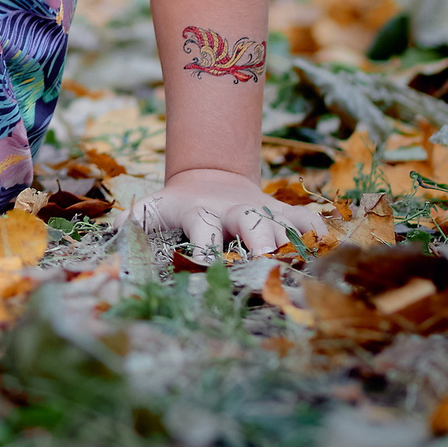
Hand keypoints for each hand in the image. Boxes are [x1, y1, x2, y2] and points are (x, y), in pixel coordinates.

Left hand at [125, 166, 326, 257]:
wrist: (210, 178)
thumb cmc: (177, 206)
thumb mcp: (150, 209)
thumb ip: (131, 222)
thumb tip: (109, 236)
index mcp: (200, 213)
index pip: (203, 231)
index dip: (207, 250)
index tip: (210, 268)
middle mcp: (235, 211)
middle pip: (251, 225)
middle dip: (261, 244)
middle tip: (270, 266)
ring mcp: (263, 211)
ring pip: (286, 223)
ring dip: (298, 243)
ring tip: (313, 268)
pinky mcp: (286, 214)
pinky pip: (311, 222)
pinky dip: (324, 236)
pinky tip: (338, 255)